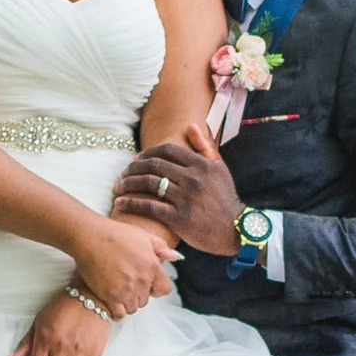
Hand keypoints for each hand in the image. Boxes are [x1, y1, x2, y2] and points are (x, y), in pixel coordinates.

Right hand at [69, 217, 177, 314]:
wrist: (90, 238)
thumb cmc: (117, 234)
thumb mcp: (144, 236)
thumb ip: (162, 248)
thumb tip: (176, 257)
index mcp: (152, 266)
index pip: (164, 289)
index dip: (156, 287)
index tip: (148, 283)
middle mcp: (141, 281)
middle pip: (146, 299)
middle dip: (140, 293)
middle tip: (129, 284)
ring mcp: (125, 290)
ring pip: (133, 307)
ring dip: (128, 302)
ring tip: (120, 292)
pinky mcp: (109, 296)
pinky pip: (119, 314)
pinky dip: (117, 311)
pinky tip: (113, 302)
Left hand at [111, 124, 245, 254]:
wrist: (236, 229)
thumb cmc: (226, 199)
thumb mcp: (220, 169)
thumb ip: (205, 147)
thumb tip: (191, 126)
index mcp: (201, 165)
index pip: (167, 150)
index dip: (147, 153)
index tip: (136, 160)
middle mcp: (192, 178)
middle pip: (153, 165)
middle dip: (133, 168)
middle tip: (123, 174)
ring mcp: (185, 198)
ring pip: (148, 184)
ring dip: (128, 183)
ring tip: (118, 187)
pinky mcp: (179, 218)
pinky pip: (149, 207)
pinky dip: (131, 204)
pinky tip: (120, 204)